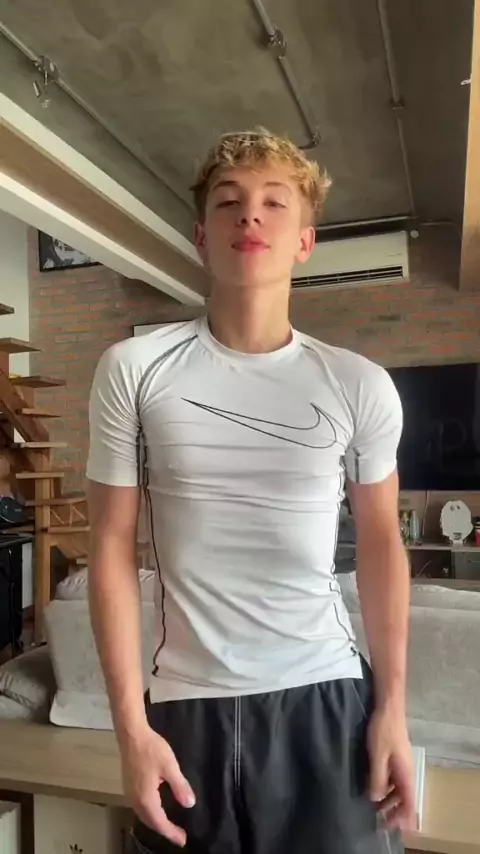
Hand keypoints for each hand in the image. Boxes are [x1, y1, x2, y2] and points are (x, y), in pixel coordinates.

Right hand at [120, 725, 195, 847]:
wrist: (132, 735)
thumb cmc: (152, 749)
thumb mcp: (170, 767)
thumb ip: (180, 786)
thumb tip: (190, 804)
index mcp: (146, 798)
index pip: (160, 822)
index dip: (171, 832)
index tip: (182, 840)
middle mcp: (136, 800)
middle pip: (150, 822)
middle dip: (164, 830)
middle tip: (178, 836)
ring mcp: (129, 793)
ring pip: (143, 815)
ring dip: (155, 823)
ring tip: (168, 826)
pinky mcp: (128, 786)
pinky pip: (139, 808)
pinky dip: (148, 814)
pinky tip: (155, 810)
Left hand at [367, 705, 416, 832]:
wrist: (389, 708)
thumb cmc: (384, 732)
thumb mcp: (377, 757)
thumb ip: (377, 779)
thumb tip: (375, 799)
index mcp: (406, 774)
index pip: (409, 803)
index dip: (402, 817)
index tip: (389, 826)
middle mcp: (407, 771)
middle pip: (405, 798)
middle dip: (394, 811)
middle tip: (379, 820)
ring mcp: (402, 763)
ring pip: (398, 788)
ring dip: (389, 799)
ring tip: (375, 807)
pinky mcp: (396, 756)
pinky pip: (393, 778)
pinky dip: (386, 787)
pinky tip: (374, 787)